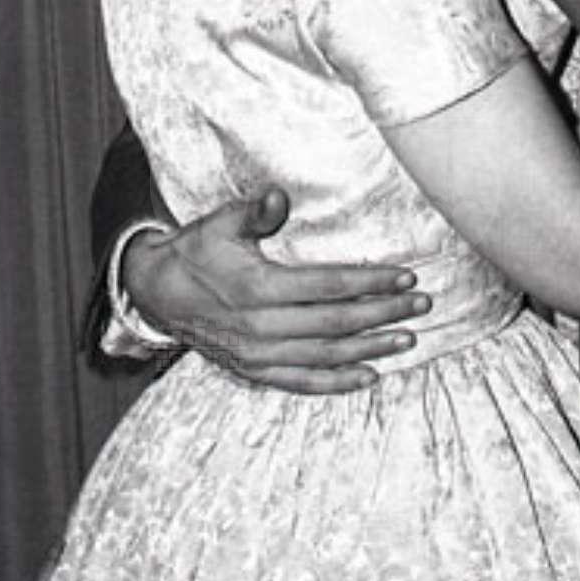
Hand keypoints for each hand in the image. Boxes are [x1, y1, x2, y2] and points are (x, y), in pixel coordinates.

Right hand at [123, 186, 430, 392]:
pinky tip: (369, 376)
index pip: (328, 286)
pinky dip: (337, 383)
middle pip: (336, 323)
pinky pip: (301, 382)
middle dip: (384, 313)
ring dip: (370, 348)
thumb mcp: (220, 223)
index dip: (371, 282)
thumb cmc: (198, 250)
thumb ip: (254, 213)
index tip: (407, 277)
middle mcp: (260, 327)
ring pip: (325, 356)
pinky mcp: (253, 371)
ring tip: (408, 339)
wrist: (157, 293)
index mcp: (257, 287)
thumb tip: (279, 198)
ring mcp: (257, 355)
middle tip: (422, 306)